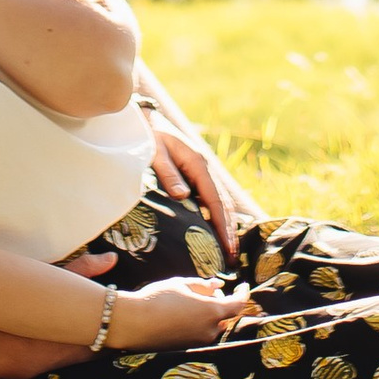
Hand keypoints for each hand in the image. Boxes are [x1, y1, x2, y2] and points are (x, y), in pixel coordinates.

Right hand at [107, 273, 251, 348]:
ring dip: (209, 313)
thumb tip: (216, 285)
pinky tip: (182, 313)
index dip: (243, 294)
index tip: (243, 286)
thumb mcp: (181, 284)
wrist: (133, 323)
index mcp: (212, 312)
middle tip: (209, 290)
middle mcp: (209, 330)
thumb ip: (202, 285)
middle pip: (225, 316)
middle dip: (221, 302)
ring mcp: (198, 341)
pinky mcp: (187, 347)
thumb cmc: (157, 298)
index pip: (238, 304)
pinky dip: (198, 323)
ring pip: (212, 325)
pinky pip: (200, 333)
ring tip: (192, 301)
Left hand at [144, 121, 252, 260]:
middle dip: (229, 231)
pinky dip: (217, 217)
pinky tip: (215, 232)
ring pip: (219, 203)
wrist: (146, 120)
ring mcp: (201, 172)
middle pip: (223, 204)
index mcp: (197, 165)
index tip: (227, 247)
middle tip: (232, 258)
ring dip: (226, 226)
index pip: (215, 200)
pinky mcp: (195, 175)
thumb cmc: (148, 136)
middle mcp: (204, 169)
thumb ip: (168, 173)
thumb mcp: (155, 152)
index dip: (222, 225)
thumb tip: (184, 196)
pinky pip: (211, 199)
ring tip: (228, 251)